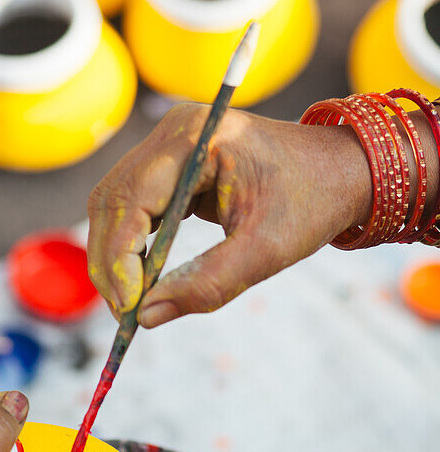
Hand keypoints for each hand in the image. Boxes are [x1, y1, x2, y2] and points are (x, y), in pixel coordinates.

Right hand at [87, 103, 373, 326]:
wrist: (340, 170)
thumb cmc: (310, 201)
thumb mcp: (264, 251)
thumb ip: (205, 286)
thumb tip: (146, 318)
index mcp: (197, 140)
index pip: (132, 200)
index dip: (120, 259)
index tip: (129, 308)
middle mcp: (173, 133)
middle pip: (111, 201)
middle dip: (110, 263)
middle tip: (125, 314)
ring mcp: (168, 145)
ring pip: (113, 205)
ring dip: (114, 257)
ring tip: (132, 302)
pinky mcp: (169, 163)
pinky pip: (132, 206)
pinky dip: (130, 246)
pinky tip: (142, 279)